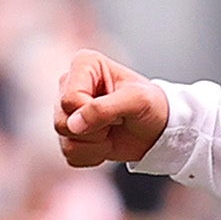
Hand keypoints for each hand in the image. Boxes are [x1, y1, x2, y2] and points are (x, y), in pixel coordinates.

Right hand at [52, 48, 170, 169]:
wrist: (158, 129)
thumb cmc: (151, 105)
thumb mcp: (136, 101)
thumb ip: (104, 109)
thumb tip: (73, 124)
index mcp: (84, 64)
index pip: (70, 100)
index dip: (93, 114)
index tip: (118, 109)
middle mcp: (69, 84)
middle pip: (62, 121)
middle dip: (94, 131)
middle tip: (116, 121)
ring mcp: (67, 110)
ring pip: (64, 140)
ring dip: (95, 144)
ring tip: (112, 131)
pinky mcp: (69, 132)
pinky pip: (69, 154)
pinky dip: (92, 155)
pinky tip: (106, 142)